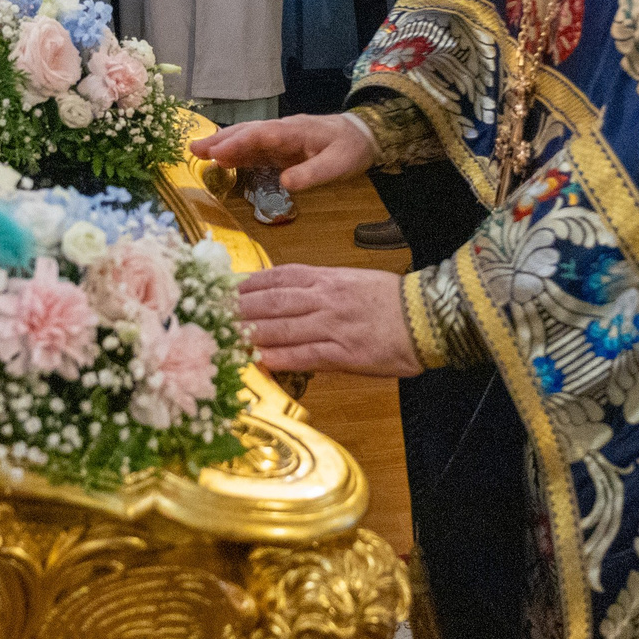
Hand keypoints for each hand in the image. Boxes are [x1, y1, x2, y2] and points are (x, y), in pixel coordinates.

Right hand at [191, 113, 377, 192]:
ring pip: (248, 138)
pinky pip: (255, 148)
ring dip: (223, 144)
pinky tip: (222, 160)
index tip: (217, 154)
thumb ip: (312, 174)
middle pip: (247, 132)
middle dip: (220, 140)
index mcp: (294, 131)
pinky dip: (237, 153)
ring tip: (198, 152)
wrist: (363, 135)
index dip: (238, 143)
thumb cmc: (351, 149)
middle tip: (194, 149)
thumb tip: (284, 183)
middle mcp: (282, 131)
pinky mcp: (281, 147)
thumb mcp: (338, 164)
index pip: (260, 134)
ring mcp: (280, 138)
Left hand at [234, 265, 420, 376]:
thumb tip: (282, 295)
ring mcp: (334, 326)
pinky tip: (259, 361)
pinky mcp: (345, 354)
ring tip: (224, 338)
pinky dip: (280, 358)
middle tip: (210, 315)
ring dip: (250, 333)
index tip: (222, 290)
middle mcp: (325, 298)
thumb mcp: (351, 282)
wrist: (428, 317)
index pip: (277, 277)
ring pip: (282, 327)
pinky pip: (305, 355)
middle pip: (272, 301)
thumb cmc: (390, 301)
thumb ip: (317, 287)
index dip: (246, 284)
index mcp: (326, 278)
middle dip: (238, 309)